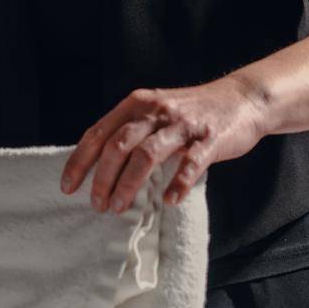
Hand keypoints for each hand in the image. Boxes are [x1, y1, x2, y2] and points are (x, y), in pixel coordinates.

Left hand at [60, 77, 268, 211]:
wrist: (240, 99)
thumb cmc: (191, 111)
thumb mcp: (154, 111)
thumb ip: (130, 130)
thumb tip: (98, 164)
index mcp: (137, 104)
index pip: (98, 133)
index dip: (80, 161)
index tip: (67, 187)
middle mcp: (156, 111)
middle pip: (118, 145)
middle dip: (103, 178)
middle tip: (97, 204)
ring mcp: (182, 125)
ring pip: (147, 154)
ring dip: (129, 184)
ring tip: (120, 208)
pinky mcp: (209, 139)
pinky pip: (190, 164)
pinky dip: (177, 184)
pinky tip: (168, 201)